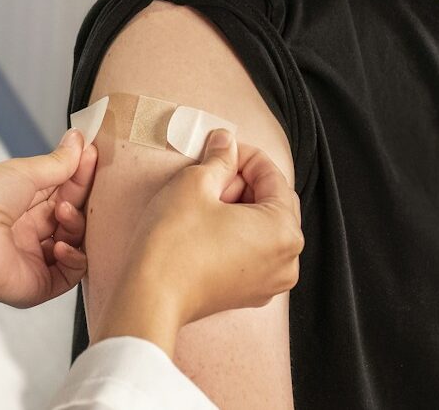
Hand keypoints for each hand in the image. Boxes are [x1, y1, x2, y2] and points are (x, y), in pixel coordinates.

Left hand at [0, 128, 98, 307]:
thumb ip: (56, 162)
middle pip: (70, 213)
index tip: (92, 155)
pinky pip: (70, 273)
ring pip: (74, 241)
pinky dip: (74, 257)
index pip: (59, 189)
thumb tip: (77, 142)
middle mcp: (26, 230)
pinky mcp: (38, 283)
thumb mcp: (22, 171)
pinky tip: (61, 244)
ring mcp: (33, 257)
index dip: (77, 173)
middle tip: (89, 179)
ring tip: (63, 212)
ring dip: (76, 224)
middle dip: (80, 196)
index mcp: (18, 202)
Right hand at [92, 130, 302, 356]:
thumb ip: (219, 158)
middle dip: (244, 183)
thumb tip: (226, 142)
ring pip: (264, 228)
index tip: (221, 148)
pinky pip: (254, 251)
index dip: (245, 156)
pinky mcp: (250, 294)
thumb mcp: (195, 184)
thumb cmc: (174, 243)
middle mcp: (287, 260)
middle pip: (273, 203)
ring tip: (206, 201)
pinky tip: (207, 226)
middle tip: (210, 175)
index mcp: (284, 230)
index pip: (273, 177)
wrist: (151, 296)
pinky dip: (237, 233)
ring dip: (240, 207)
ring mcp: (271, 282)